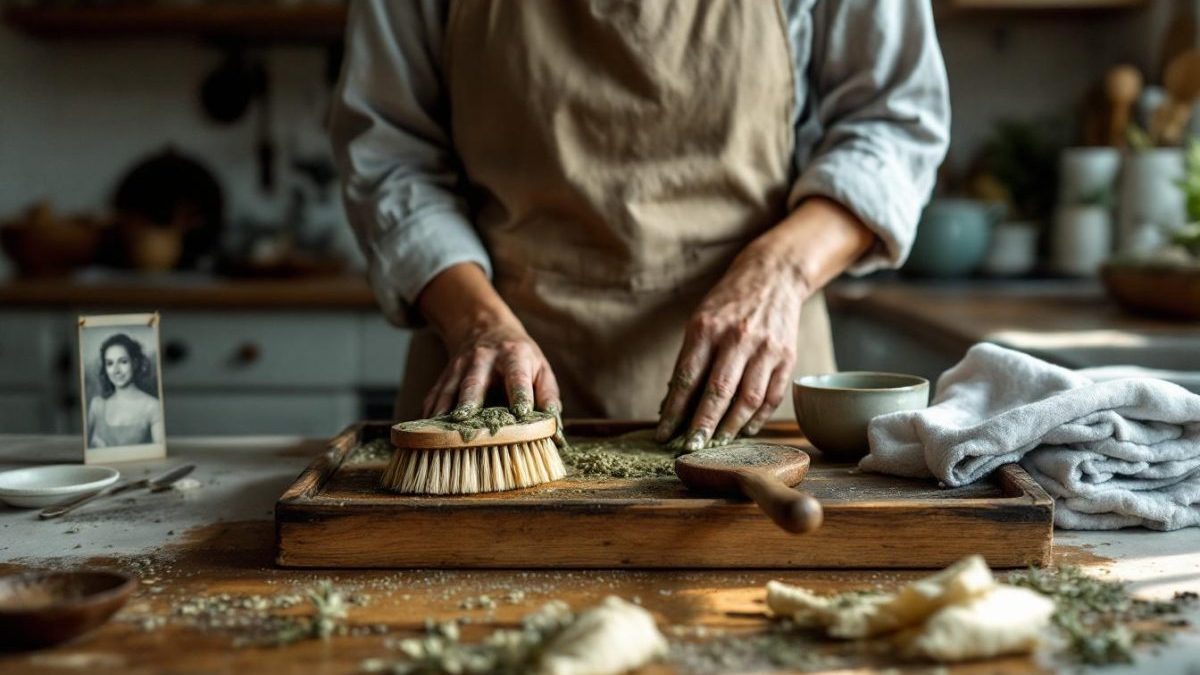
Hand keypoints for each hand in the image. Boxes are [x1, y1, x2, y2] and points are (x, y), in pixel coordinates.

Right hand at [422, 315, 561, 422]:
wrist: (485, 328)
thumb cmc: (520, 357)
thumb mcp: (541, 369)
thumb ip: (549, 398)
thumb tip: (555, 432)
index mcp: (514, 356)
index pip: (518, 377)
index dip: (521, 395)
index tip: (522, 413)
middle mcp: (484, 359)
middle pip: (475, 382)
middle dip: (470, 401)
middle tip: (466, 419)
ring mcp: (459, 367)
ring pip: (449, 389)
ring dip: (444, 410)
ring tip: (441, 431)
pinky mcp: (444, 377)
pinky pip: (433, 397)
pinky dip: (428, 414)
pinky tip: (422, 433)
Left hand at [654, 197, 875, 450]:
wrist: (772, 276)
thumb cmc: (727, 304)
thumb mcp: (700, 322)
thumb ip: (689, 361)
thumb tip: (671, 407)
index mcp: (707, 328)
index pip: (686, 377)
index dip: (674, 410)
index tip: (663, 434)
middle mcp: (737, 338)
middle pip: (718, 392)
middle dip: (702, 426)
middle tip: (690, 448)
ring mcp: (766, 348)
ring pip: (747, 399)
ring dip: (730, 428)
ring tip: (716, 445)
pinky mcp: (787, 357)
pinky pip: (771, 397)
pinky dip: (756, 418)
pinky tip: (743, 430)